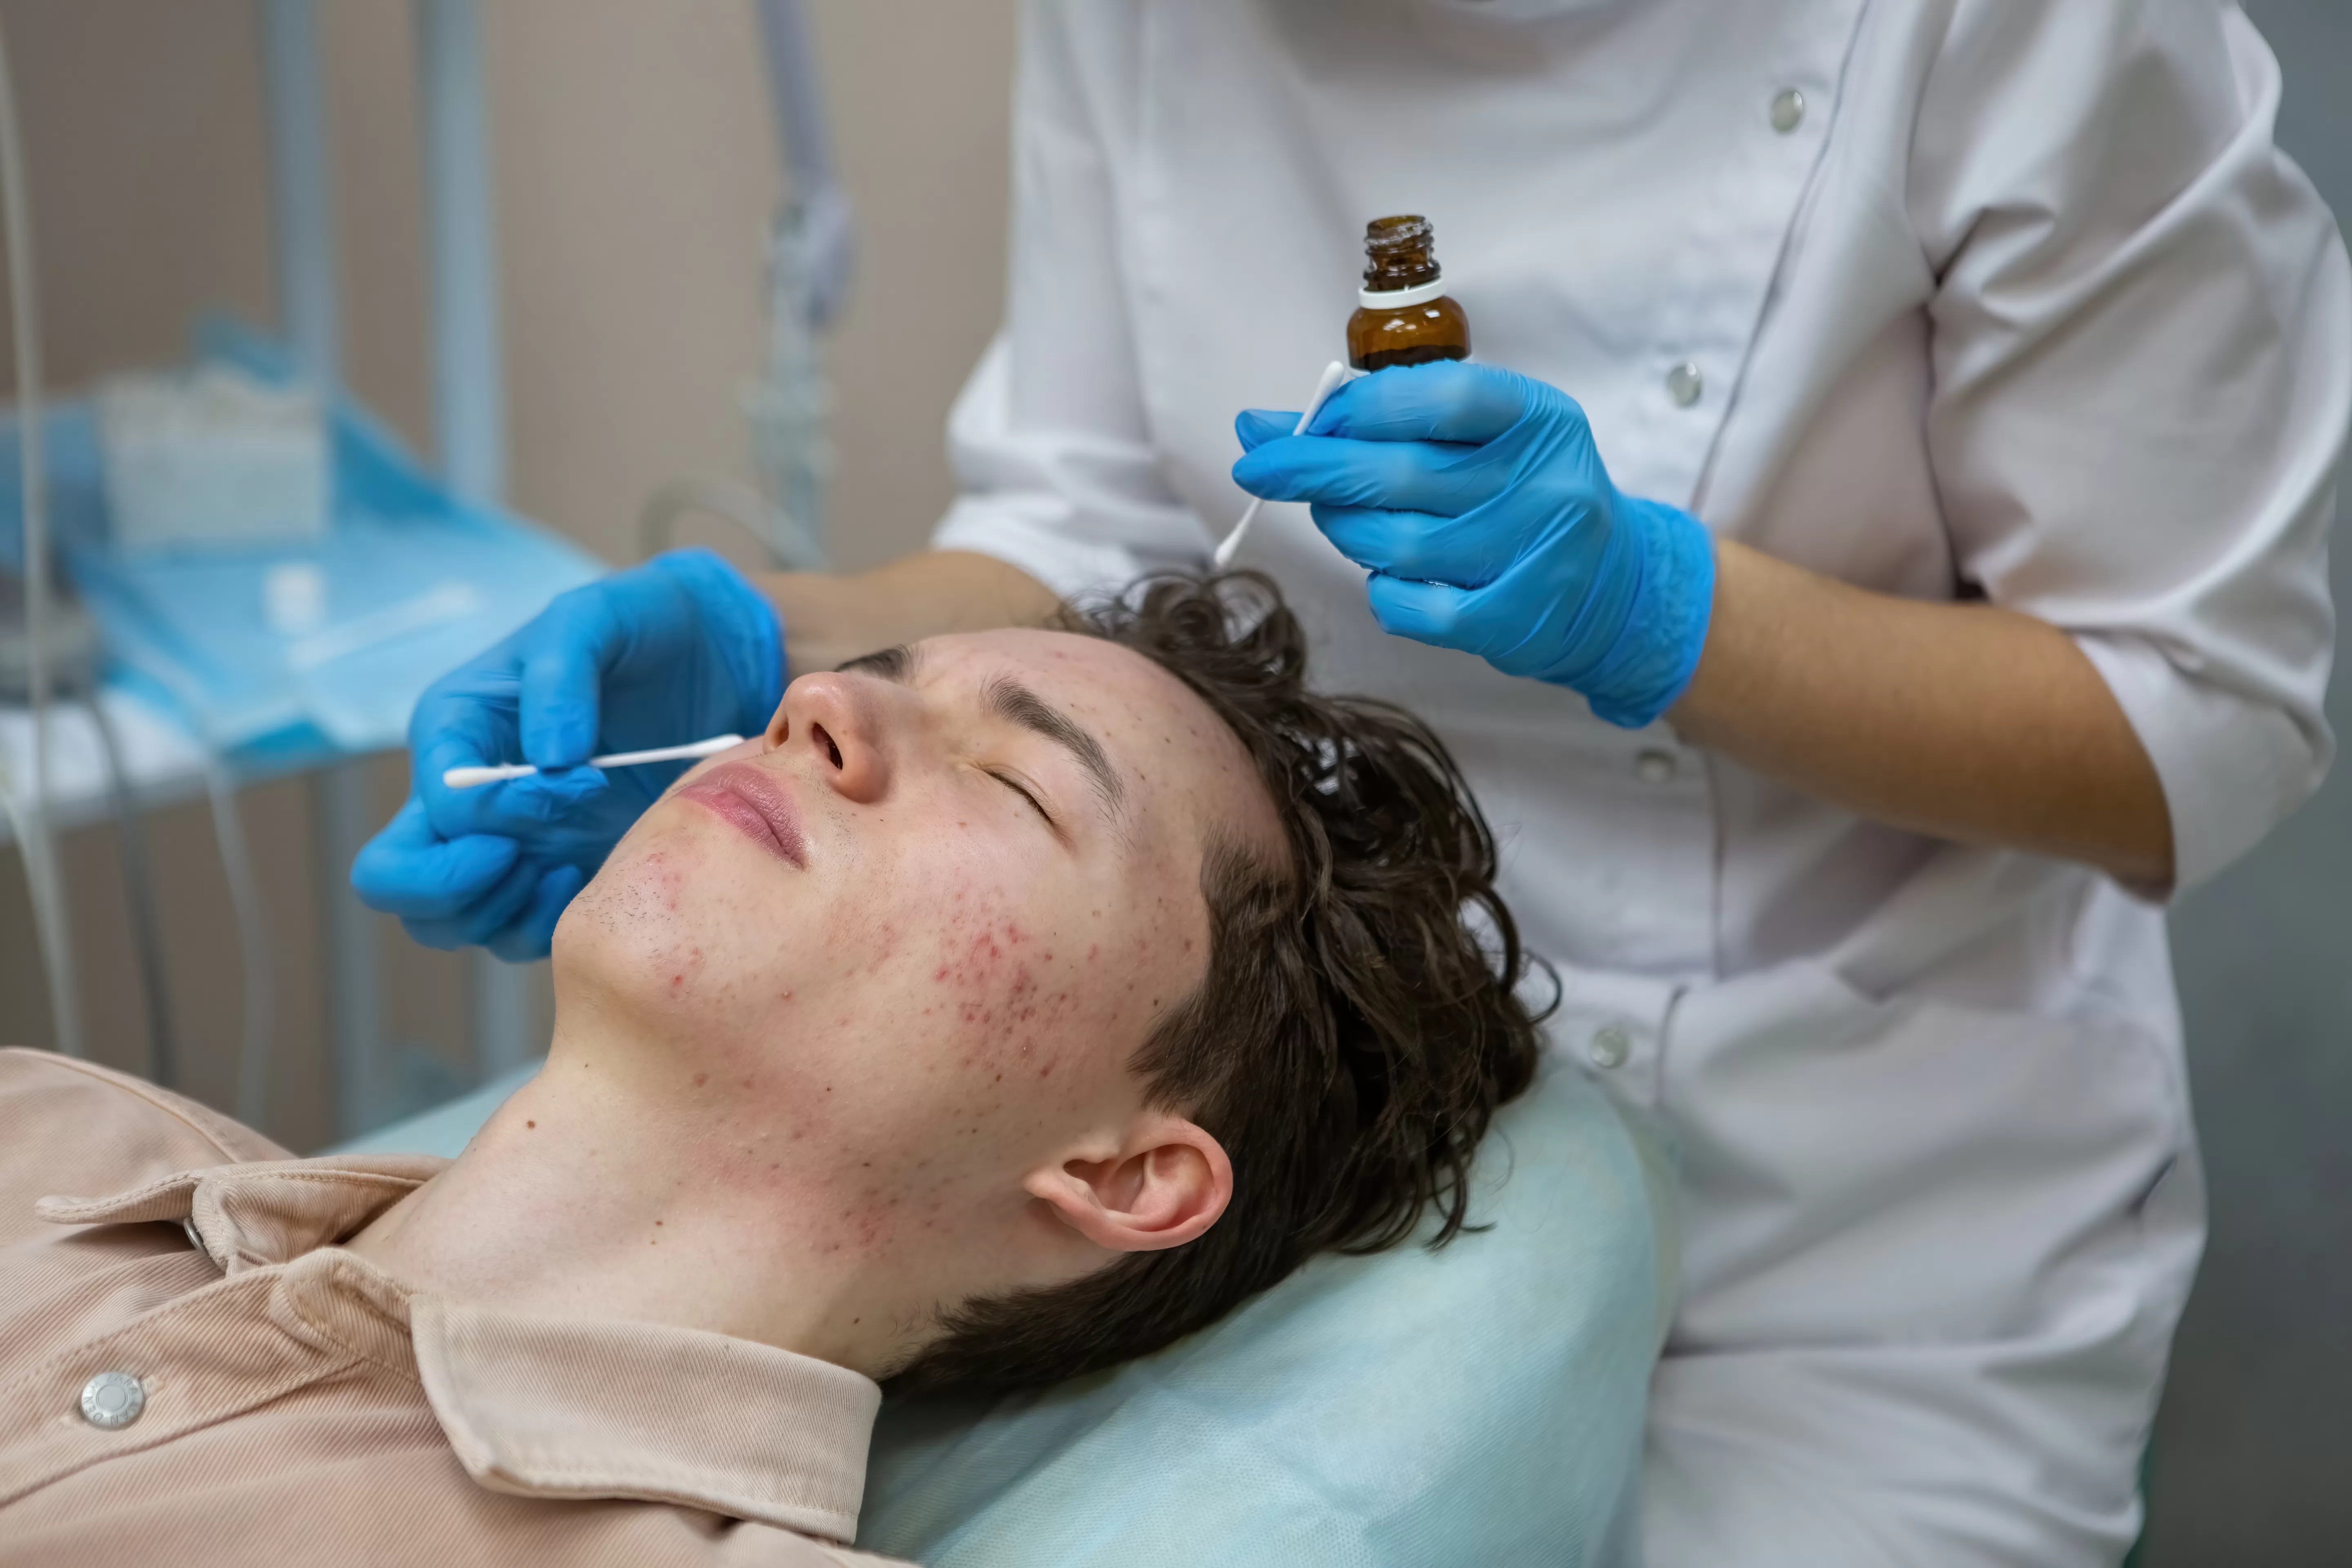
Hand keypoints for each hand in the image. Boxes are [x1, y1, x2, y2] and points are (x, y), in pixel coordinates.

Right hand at [351, 548, 785, 958]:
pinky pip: (511, 934)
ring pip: (445, 922)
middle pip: (396, 878)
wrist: (709, 657)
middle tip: (536, 862)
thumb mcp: (598, 619)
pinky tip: (592, 882)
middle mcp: (462, 793)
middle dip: (454, 889)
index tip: (581, 787)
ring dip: (500, 914)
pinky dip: (539, 928)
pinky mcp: (550, 872)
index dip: (496, 817)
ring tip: (574, 871)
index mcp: (455, 728)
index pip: (436, 806)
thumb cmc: (641, 627)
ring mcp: (504, 840)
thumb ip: (563, 672)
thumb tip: (549, 756)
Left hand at [1231, 361, 1714, 727]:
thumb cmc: (1521, 493)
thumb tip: (1260, 427)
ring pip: (1398, 544)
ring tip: (1338, 519)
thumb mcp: (1479, 437)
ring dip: (1345, 530)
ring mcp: (1532, 556)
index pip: (1440, 397)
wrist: (1613, 587)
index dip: (1359, 408)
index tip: (1302, 419)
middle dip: (1314, 468)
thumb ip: (1385, 420)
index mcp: (1539, 418)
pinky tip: (1388, 574)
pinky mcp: (1513, 620)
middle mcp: (1545, 483)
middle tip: (1258, 467)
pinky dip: (1382, 590)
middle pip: (1402, 474)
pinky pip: (1412, 606)